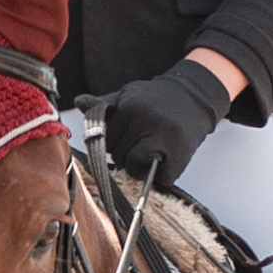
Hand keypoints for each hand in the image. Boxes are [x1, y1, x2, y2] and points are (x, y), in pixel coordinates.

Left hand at [104, 57, 231, 188]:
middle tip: (136, 145)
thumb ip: (104, 104)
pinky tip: (160, 162)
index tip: (122, 138)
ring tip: (146, 154)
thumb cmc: (155, 100)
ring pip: (132, 166)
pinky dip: (156, 176)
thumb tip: (79, 102)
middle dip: (122, 154)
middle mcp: (145, 122)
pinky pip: (156, 177)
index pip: (105, 138)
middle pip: (117, 153)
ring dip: (135, 166)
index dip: (111, 142)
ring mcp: (163, 139)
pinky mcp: (178, 155)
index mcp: (131, 107)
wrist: (193, 97)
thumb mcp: (129, 95)